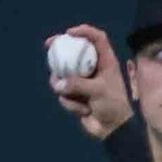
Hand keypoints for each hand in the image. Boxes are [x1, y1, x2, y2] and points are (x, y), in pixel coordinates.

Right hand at [49, 22, 132, 140]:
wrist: (113, 130)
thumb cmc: (113, 106)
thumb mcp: (98, 91)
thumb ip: (77, 85)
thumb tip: (57, 83)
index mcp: (106, 62)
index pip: (97, 38)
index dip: (84, 31)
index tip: (68, 33)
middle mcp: (94, 68)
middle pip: (75, 51)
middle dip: (60, 49)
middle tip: (48, 45)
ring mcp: (83, 81)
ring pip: (64, 75)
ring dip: (65, 88)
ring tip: (73, 99)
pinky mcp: (75, 95)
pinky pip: (64, 94)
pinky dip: (71, 104)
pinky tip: (85, 112)